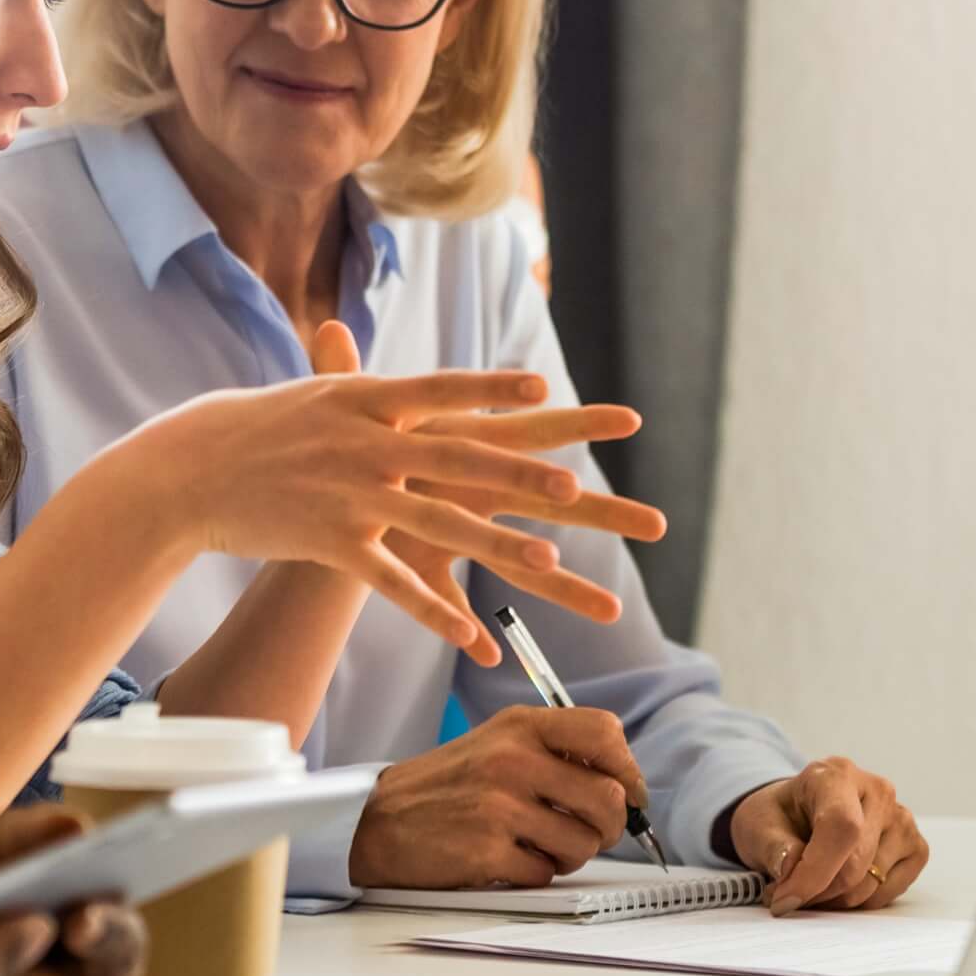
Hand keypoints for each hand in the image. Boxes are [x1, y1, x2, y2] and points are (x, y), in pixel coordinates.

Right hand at [83, 320, 655, 655]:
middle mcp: (364, 441)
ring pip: (438, 523)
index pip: (441, 390)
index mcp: (362, 398)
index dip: (494, 391)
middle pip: (457, 459)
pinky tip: (471, 635)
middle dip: (520, 476)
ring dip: (498, 544)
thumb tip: (366, 349)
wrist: (184, 470)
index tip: (544, 392)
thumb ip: (349, 379)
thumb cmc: (244, 428)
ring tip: (550, 560)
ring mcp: (350, 493)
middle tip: (573, 486)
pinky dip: (435, 612)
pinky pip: (393, 583)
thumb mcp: (305, 395)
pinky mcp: (330, 542)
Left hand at [312, 324, 665, 666]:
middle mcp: (471, 493)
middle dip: (605, 513)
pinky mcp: (424, 561)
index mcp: (463, 450)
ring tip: (613, 613)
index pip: (533, 433)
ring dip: (565, 588)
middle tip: (661, 525)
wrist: (314, 494)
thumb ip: (341, 368)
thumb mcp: (345, 407)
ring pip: (522, 563)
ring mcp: (456, 530)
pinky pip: (452, 598)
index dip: (578, 422)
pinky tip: (492, 654)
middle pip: (551, 503)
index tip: (631, 417)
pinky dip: (464, 626)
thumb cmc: (342, 445)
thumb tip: (327, 320)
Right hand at [347, 706, 650, 887]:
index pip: (605, 733)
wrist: (378, 819)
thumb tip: (624, 785)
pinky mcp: (488, 850)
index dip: (629, 769)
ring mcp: (500, 805)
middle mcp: (513, 759)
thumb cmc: (447, 785)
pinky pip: (547, 873)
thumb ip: (554, 751)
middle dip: (611, 827)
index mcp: (520, 726)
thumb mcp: (496, 743)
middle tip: (591, 832)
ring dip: (571, 855)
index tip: (626, 791)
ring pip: (585, 843)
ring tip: (540, 845)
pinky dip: (535, 873)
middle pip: (609, 798)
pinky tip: (508, 859)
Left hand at [728, 758, 929, 914]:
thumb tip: (790, 866)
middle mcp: (878, 792)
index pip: (841, 826)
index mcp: (837, 775)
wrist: (800, 815)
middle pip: (857, 863)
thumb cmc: (780, 817)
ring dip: (834, 901)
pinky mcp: (916, 848)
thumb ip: (773, 845)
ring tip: (807, 889)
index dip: (815, 871)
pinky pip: (888, 893)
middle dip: (817, 892)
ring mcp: (903, 820)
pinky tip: (835, 887)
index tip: (786, 899)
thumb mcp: (759, 824)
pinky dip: (858, 902)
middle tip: (786, 898)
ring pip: (872, 885)